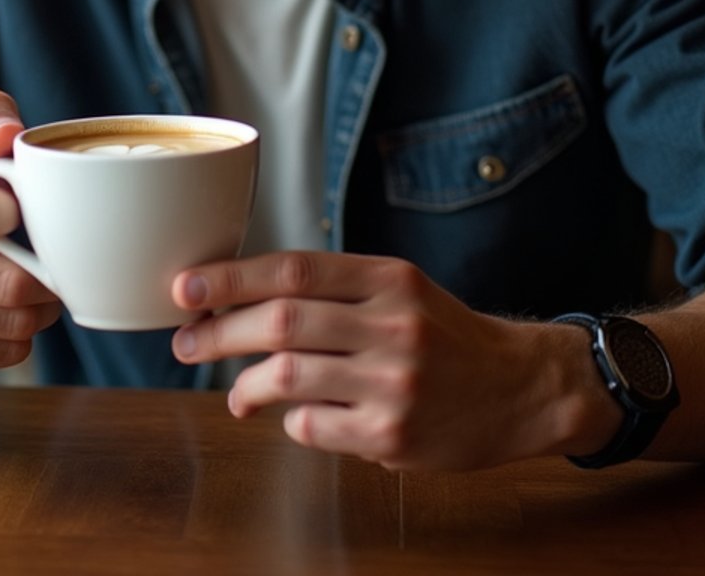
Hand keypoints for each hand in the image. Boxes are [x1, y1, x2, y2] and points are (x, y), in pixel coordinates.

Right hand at [0, 90, 61, 378]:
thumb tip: (10, 133)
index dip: (21, 216)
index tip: (25, 214)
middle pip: (10, 282)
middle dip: (49, 275)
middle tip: (56, 263)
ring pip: (13, 323)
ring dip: (41, 309)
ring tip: (36, 287)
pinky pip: (2, 355)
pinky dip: (18, 337)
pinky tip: (4, 314)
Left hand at [171, 252, 583, 470]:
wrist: (519, 388)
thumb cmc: (444, 334)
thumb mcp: (400, 289)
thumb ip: (333, 289)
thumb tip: (242, 298)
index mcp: (388, 278)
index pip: (293, 268)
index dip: (230, 277)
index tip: (185, 286)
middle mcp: (391, 326)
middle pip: (281, 322)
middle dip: (218, 332)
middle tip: (186, 342)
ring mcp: (392, 384)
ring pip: (287, 377)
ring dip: (243, 384)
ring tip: (234, 392)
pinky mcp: (390, 436)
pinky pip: (311, 426)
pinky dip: (290, 420)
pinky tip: (295, 415)